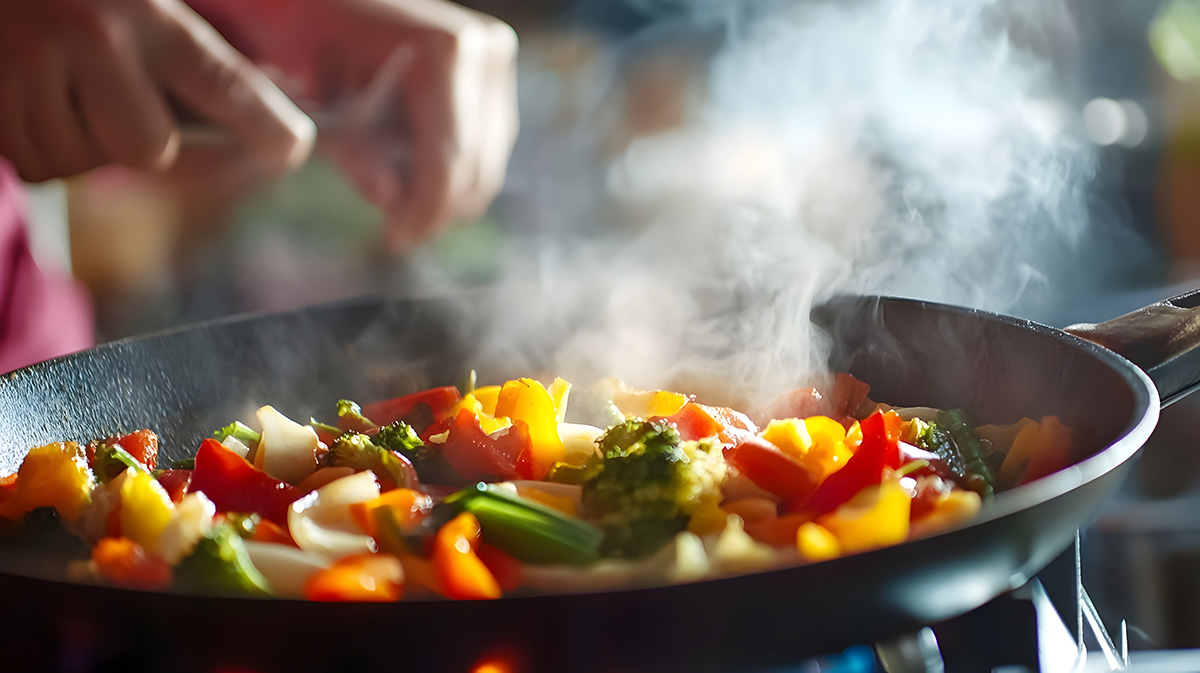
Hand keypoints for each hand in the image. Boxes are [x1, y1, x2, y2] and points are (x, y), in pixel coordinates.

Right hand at [0, 0, 314, 182]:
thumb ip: (181, 45)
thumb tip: (245, 109)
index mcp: (144, 8)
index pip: (225, 83)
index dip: (265, 126)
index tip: (292, 148)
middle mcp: (91, 38)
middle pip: (150, 149)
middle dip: (139, 138)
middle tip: (117, 100)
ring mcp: (29, 68)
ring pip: (83, 161)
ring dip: (79, 142)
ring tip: (59, 87)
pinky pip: (34, 164)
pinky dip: (35, 144)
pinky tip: (25, 96)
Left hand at [195, 0, 518, 250]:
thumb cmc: (296, 32)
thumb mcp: (311, 94)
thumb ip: (351, 151)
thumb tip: (393, 202)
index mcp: (444, 51)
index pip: (452, 161)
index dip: (425, 211)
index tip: (392, 240)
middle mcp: (484, 51)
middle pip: (478, 169)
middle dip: (435, 206)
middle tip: (393, 231)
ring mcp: (495, 59)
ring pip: (486, 163)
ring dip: (440, 189)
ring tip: (392, 200)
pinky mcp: (493, 72)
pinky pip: (484, 143)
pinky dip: (448, 166)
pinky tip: (407, 170)